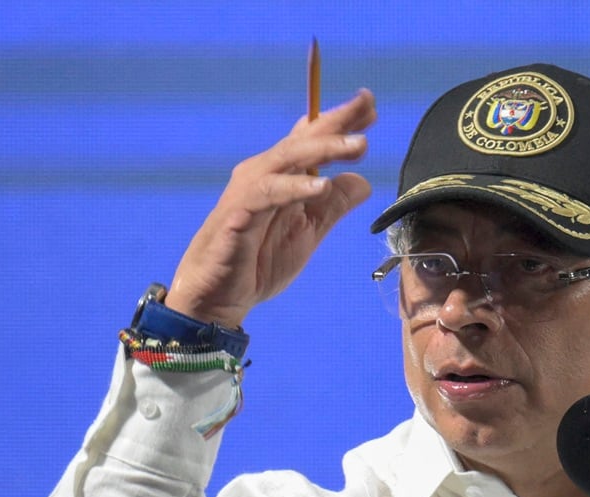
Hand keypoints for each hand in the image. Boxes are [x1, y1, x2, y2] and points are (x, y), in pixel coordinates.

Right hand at [166, 89, 376, 326]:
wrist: (218, 296)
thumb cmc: (258, 261)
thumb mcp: (308, 231)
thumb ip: (333, 206)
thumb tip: (363, 181)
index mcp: (283, 176)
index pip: (312, 139)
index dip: (339, 120)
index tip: (371, 106)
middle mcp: (265, 173)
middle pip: (304, 139)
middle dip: (336, 121)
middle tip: (368, 106)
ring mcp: (250, 190)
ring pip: (290, 158)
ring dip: (325, 149)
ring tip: (359, 145)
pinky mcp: (239, 213)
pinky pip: (270, 193)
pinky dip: (296, 187)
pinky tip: (323, 186)